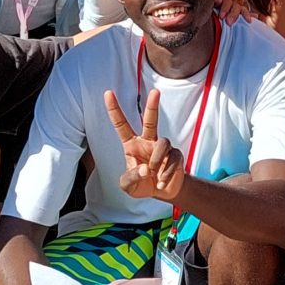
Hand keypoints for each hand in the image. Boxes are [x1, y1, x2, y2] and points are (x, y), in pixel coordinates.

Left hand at [104, 86, 185, 203]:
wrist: (162, 193)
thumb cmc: (141, 185)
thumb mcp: (128, 186)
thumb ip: (131, 178)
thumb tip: (145, 169)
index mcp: (132, 145)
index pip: (121, 125)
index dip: (114, 109)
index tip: (108, 93)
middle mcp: (147, 141)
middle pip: (150, 120)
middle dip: (153, 106)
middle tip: (156, 91)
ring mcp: (163, 147)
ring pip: (163, 144)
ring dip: (157, 161)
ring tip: (154, 174)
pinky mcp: (176, 155)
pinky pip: (173, 158)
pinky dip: (167, 173)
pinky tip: (162, 183)